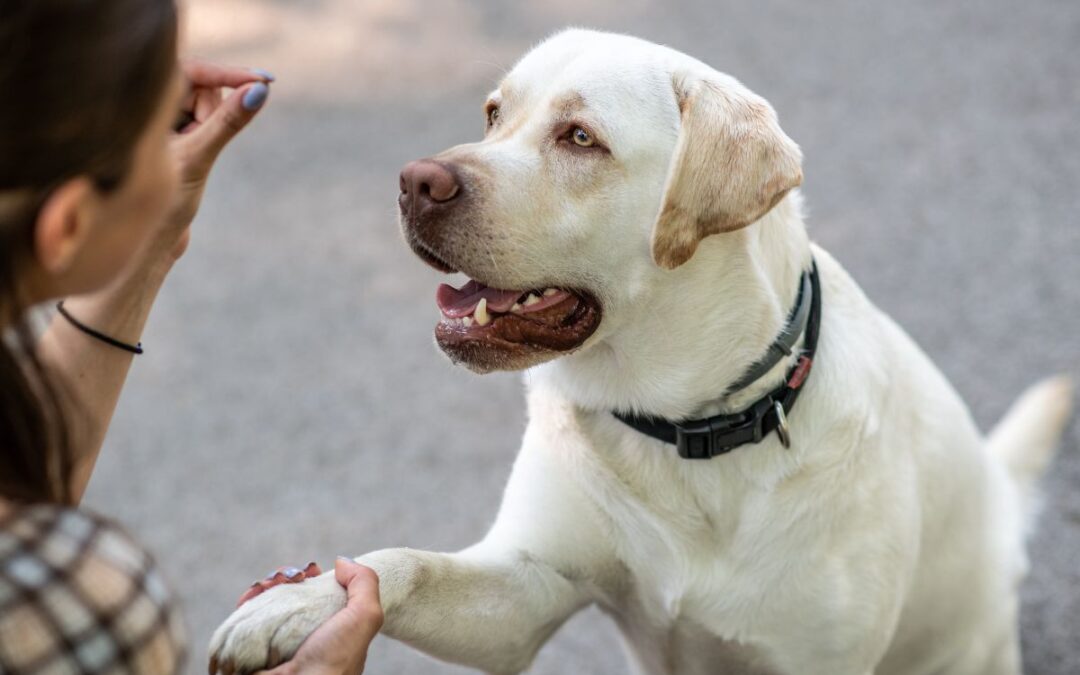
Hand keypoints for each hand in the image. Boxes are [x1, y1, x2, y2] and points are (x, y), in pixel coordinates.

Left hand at [158, 60, 273, 263]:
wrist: (143, 242)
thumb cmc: (159, 203)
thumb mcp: (198, 157)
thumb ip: (228, 122)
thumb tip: (260, 91)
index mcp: (137, 101)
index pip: (193, 70)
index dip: (228, 74)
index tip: (263, 81)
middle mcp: (142, 104)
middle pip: (200, 88)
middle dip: (212, 114)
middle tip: (200, 145)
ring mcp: (154, 118)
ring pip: (203, 106)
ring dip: (209, 130)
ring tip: (189, 159)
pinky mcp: (167, 132)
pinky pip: (202, 120)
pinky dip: (206, 137)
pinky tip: (187, 163)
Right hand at [211, 558, 382, 674]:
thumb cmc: (334, 660)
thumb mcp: (365, 618)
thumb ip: (364, 583)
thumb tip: (341, 562)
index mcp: (329, 630)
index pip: (318, 596)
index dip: (313, 577)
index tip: (310, 571)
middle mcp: (302, 636)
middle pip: (290, 595)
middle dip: (286, 577)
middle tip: (289, 576)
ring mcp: (276, 642)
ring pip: (267, 603)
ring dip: (266, 584)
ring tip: (269, 583)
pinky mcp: (250, 648)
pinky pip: (244, 618)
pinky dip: (247, 600)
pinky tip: (253, 593)